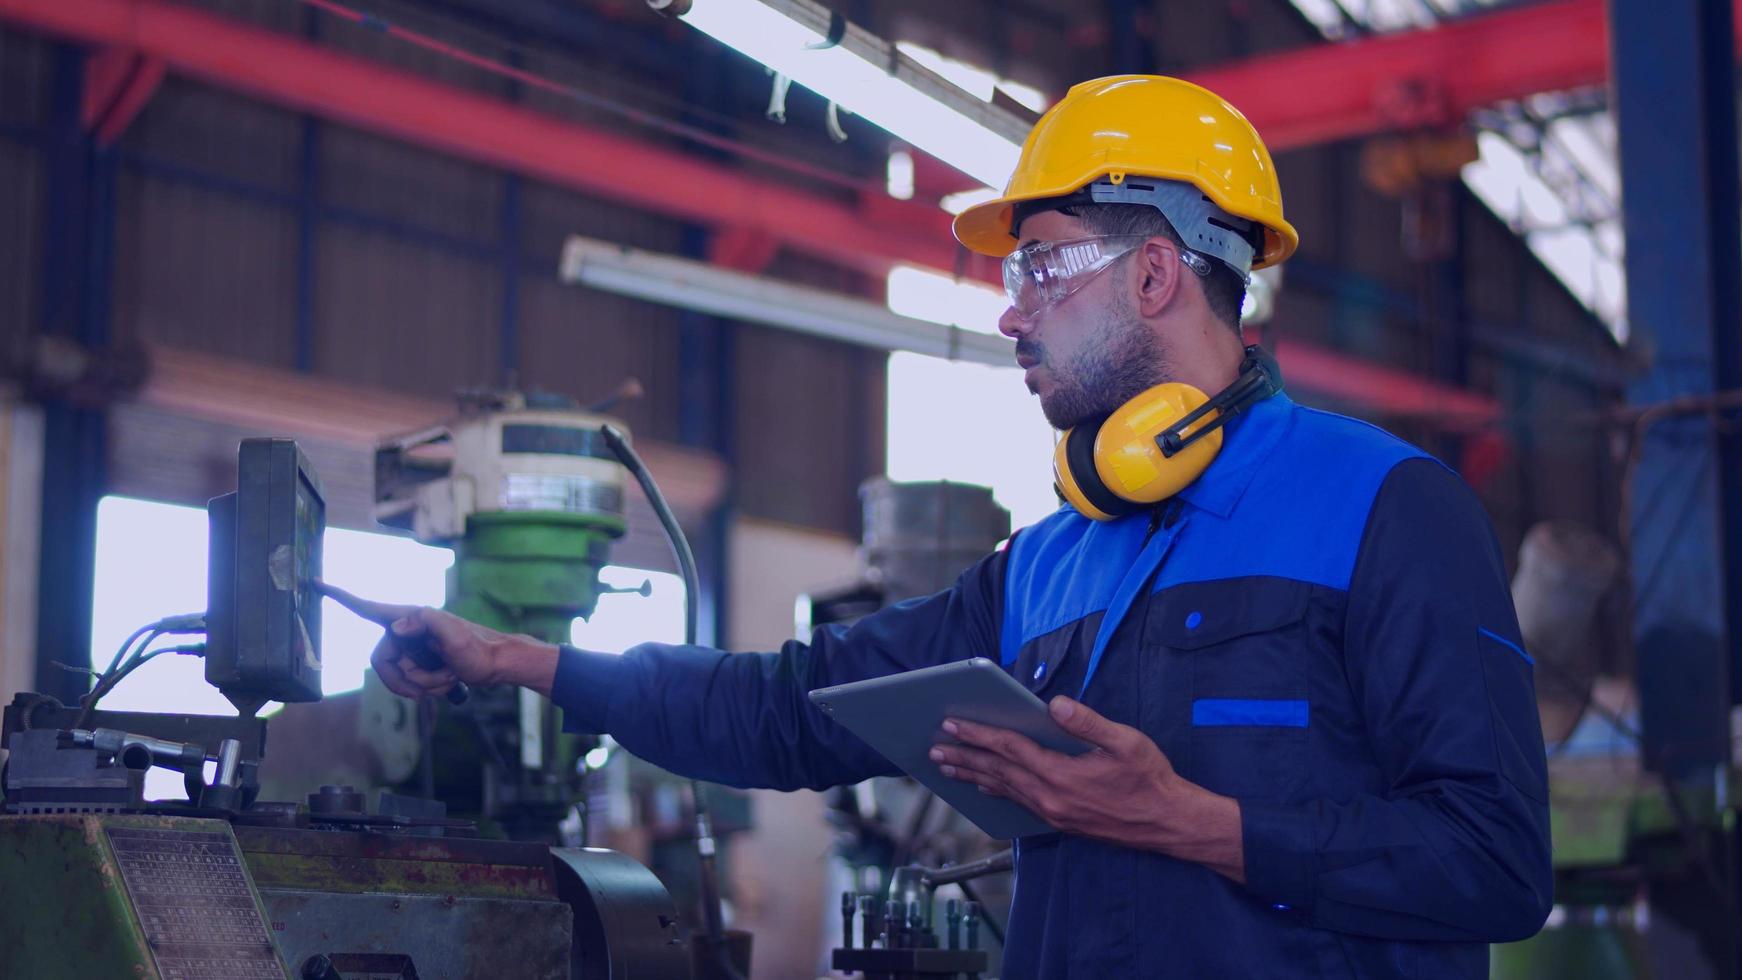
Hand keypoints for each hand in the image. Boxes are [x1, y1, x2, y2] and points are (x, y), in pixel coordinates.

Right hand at [317, 581, 558, 698]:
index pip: (367, 607)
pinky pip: (410, 685)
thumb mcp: (453, 634)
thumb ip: (425, 622)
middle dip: (406, 680)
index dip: (340, 597)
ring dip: (424, 684)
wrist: (497, 664)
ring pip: (397, 678)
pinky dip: (429, 688)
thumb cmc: (478, 647)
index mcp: (408, 618)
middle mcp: (406, 631)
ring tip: (449, 677)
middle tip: (431, 687)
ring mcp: (412, 649)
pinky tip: (449, 681)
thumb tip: (397, 627)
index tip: (314, 582)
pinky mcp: (419, 663)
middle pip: (381, 662)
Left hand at [928, 696, 1244, 881]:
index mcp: (1061, 776)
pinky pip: (1018, 804)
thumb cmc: (1150, 779)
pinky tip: (985, 789)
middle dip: (964, 756)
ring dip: (973, 776)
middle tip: (934, 747)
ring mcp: (1053, 814)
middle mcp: (1050, 798)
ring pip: (1003, 790)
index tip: (952, 723)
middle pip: (997, 773)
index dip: (979, 734)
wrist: (1169, 824)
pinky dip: (996, 792)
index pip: (1009, 750)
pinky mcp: (1060, 822)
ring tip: (947, 767)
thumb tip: (1055, 705)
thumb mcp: (1125, 742)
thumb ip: (1087, 722)